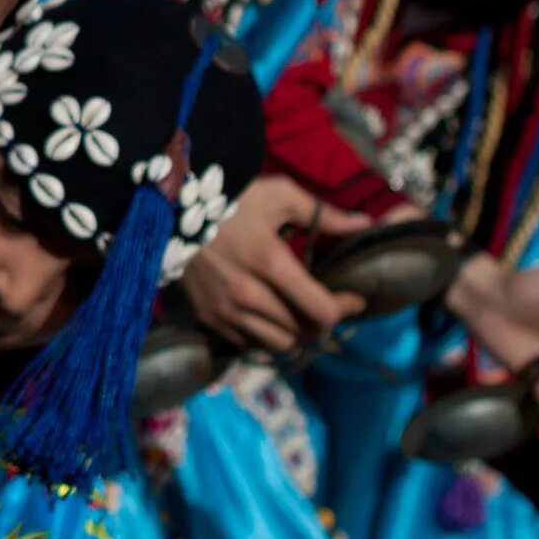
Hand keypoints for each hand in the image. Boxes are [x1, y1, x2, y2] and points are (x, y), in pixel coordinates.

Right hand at [179, 175, 371, 353]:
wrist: (173, 210)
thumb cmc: (233, 198)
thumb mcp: (280, 194)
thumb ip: (324, 215)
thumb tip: (366, 223)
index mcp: (271, 263)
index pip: (320, 310)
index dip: (344, 308)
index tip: (354, 298)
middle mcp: (248, 295)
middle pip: (302, 331)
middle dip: (322, 320)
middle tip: (327, 304)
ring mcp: (226, 310)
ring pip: (277, 344)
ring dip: (295, 333)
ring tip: (300, 315)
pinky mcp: (208, 317)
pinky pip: (248, 344)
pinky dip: (265, 336)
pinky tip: (269, 316)